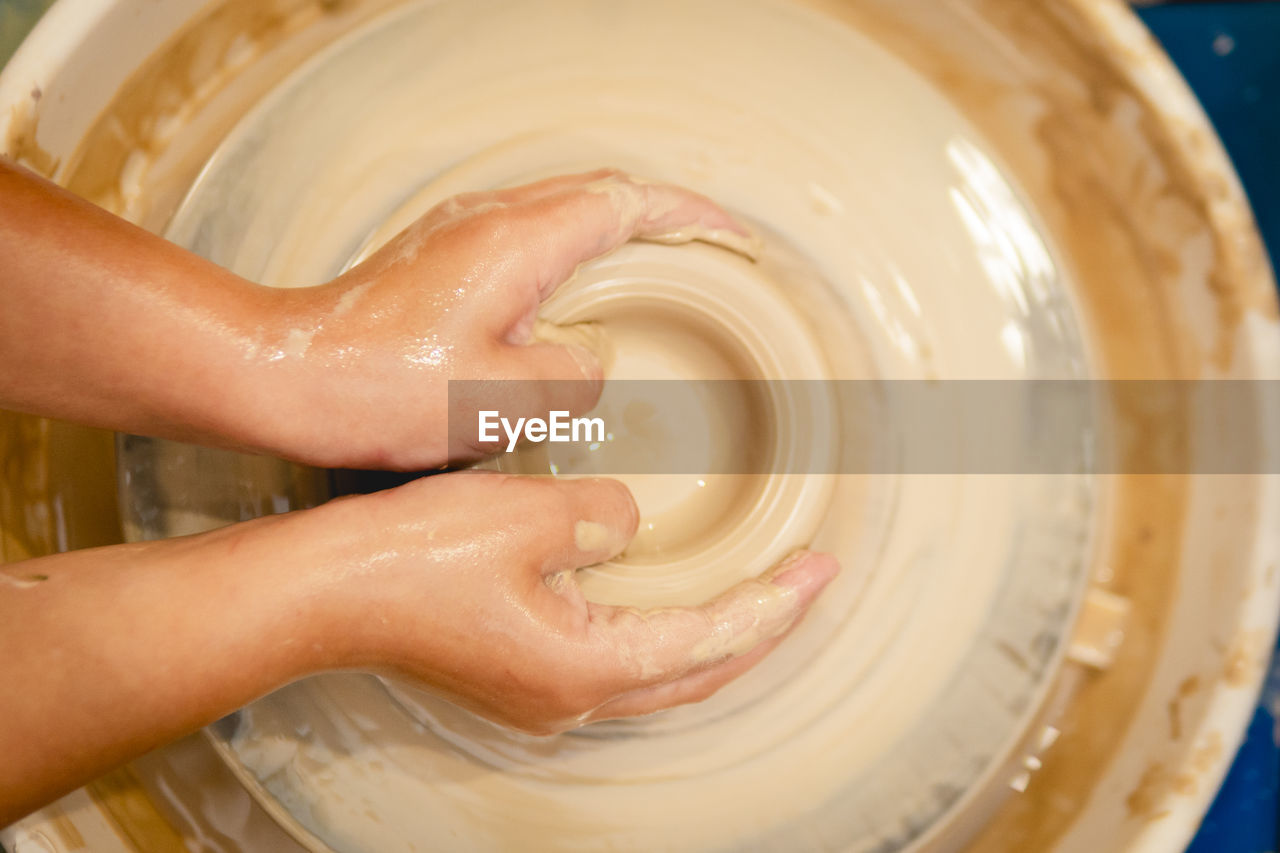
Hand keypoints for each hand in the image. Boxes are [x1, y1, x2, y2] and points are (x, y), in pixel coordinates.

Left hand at [262, 169, 755, 469]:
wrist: (286, 376)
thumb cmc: (379, 389)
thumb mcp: (501, 400)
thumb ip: (572, 376)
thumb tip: (592, 362)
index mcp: (518, 241)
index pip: (627, 202)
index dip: (691, 216)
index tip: (734, 239)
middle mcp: (491, 218)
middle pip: (599, 192)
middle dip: (664, 216)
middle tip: (709, 252)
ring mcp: (461, 231)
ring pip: (562, 211)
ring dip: (617, 233)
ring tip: (658, 273)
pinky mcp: (441, 255)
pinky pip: (527, 236)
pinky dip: (573, 253)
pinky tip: (579, 298)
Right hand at [304, 470, 838, 733]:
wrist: (323, 592)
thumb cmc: (414, 558)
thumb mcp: (529, 516)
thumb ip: (603, 518)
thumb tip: (627, 527)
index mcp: (586, 667)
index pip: (712, 638)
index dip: (774, 603)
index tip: (822, 567)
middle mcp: (571, 696)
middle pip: (697, 672)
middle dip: (759, 628)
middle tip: (806, 582)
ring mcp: (540, 693)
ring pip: (658, 672)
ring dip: (711, 635)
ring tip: (755, 591)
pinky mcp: (515, 675)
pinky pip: (614, 660)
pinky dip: (658, 632)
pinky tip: (664, 598)